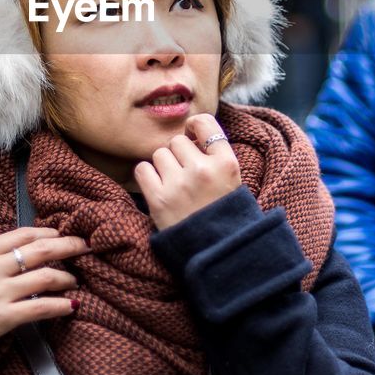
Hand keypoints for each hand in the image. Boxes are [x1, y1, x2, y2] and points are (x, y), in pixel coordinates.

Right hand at [0, 226, 88, 343]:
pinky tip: (71, 305)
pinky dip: (60, 305)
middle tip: (84, 246)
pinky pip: (40, 307)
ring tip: (74, 280)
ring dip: (65, 277)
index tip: (60, 234)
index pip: (21, 234)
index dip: (46, 232)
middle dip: (67, 246)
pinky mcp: (4, 316)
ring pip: (45, 276)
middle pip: (39, 250)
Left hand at [134, 113, 241, 229]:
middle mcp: (202, 170)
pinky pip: (142, 169)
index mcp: (226, 163)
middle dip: (178, 154)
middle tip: (184, 173)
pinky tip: (159, 188)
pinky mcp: (158, 199)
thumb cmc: (222, 213)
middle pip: (177, 141)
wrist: (214, 251)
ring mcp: (179, 184)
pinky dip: (148, 177)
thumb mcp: (232, 180)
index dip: (194, 126)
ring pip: (159, 154)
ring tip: (174, 184)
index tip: (191, 136)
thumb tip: (190, 129)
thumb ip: (215, 154)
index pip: (205, 123)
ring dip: (163, 166)